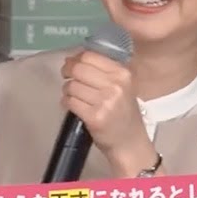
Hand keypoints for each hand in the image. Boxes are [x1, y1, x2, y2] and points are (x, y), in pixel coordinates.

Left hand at [60, 50, 156, 175]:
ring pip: (71, 85)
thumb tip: (74, 57)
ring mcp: (105, 102)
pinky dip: (66, 102)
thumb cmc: (123, 112)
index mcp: (123, 73)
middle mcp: (115, 85)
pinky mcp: (94, 117)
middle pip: (78, 69)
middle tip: (66, 77)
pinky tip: (72, 105)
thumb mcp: (122, 86)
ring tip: (73, 95)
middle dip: (67, 72)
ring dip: (67, 90)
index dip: (75, 59)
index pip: (90, 56)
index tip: (72, 64)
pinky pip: (70, 102)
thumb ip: (103, 70)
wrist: (130, 141)